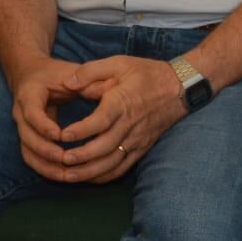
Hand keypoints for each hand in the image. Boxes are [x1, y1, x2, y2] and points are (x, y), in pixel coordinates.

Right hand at [7, 56, 86, 181]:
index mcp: (29, 94)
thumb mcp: (71, 72)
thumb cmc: (55, 73)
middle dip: (45, 151)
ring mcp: (21, 127)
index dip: (44, 126)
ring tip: (66, 174)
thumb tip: (113, 86)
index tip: (60, 135)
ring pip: (27, 151)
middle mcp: (20, 112)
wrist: (32, 74)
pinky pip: (31, 156)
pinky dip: (44, 167)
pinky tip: (62, 175)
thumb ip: (89, 81)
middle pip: (27, 137)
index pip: (32, 113)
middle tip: (65, 159)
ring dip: (44, 165)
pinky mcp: (27, 137)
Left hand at [53, 56, 188, 182]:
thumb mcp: (119, 63)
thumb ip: (91, 70)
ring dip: (89, 172)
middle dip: (81, 157)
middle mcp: (130, 124)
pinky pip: (123, 167)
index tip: (62, 135)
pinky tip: (88, 177)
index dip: (81, 130)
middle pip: (104, 147)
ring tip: (67, 175)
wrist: (180, 87)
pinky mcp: (142, 148)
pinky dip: (104, 176)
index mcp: (123, 102)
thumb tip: (67, 82)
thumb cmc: (147, 74)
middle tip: (60, 159)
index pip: (101, 120)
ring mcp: (137, 139)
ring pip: (112, 162)